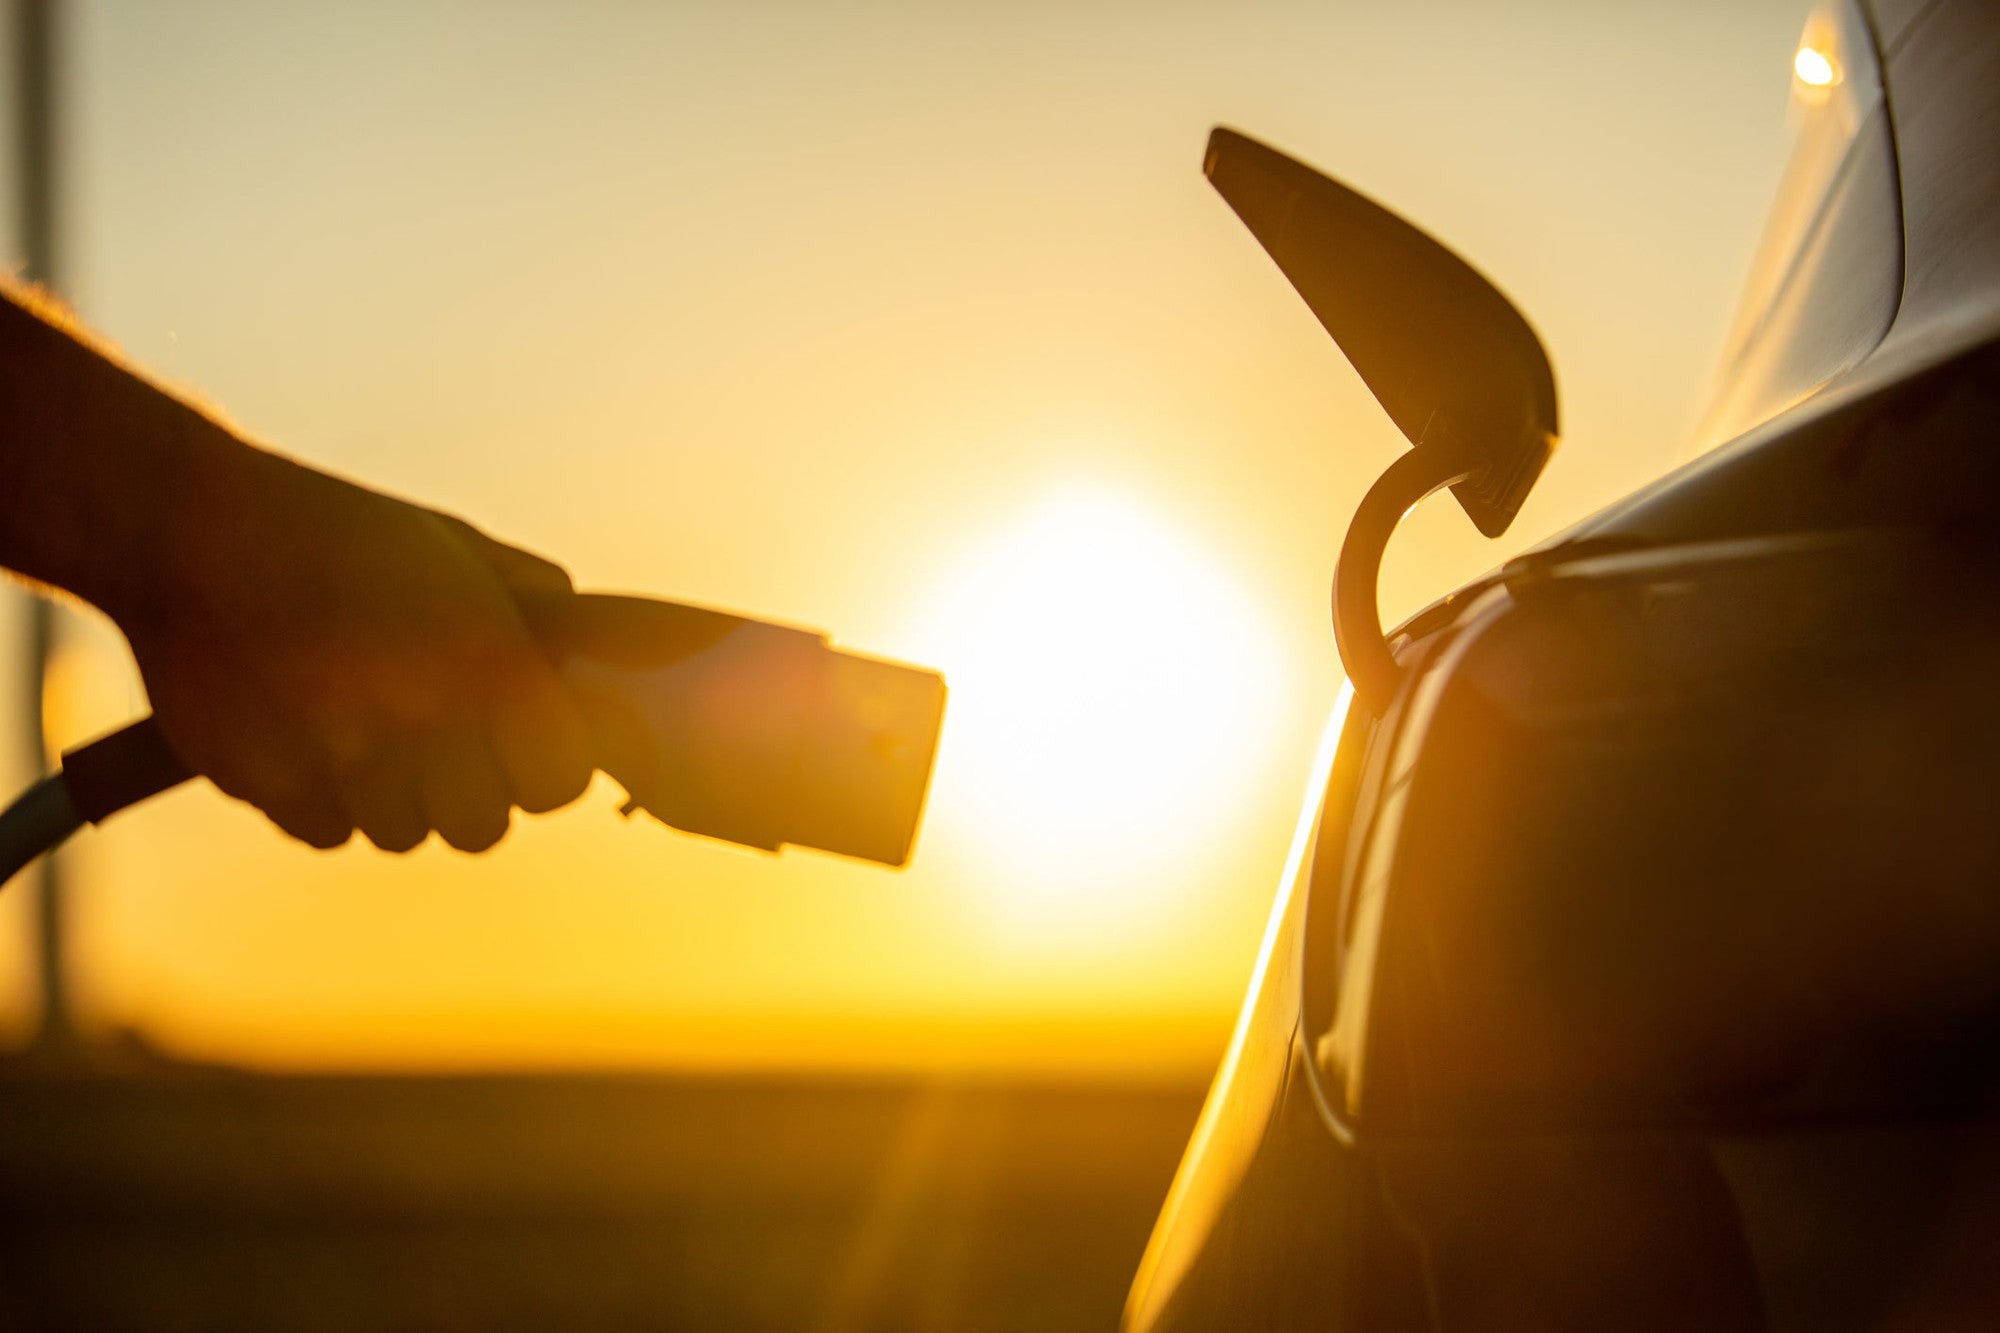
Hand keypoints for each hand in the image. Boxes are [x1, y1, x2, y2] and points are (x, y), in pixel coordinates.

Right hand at [112, 443, 593, 852]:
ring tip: (370, 730)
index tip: (528, 748)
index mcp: (482, 658)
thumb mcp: (456, 549)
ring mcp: (334, 754)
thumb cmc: (341, 533)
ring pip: (399, 834)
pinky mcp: (262, 780)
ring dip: (395, 798)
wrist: (190, 524)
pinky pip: (324, 831)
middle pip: (480, 829)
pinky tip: (312, 736)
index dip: (548, 770)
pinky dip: (326, 801)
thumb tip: (595, 655)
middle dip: (472, 797)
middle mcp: (416, 715)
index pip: (559, 779)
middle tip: (448, 751)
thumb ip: (533, 607)